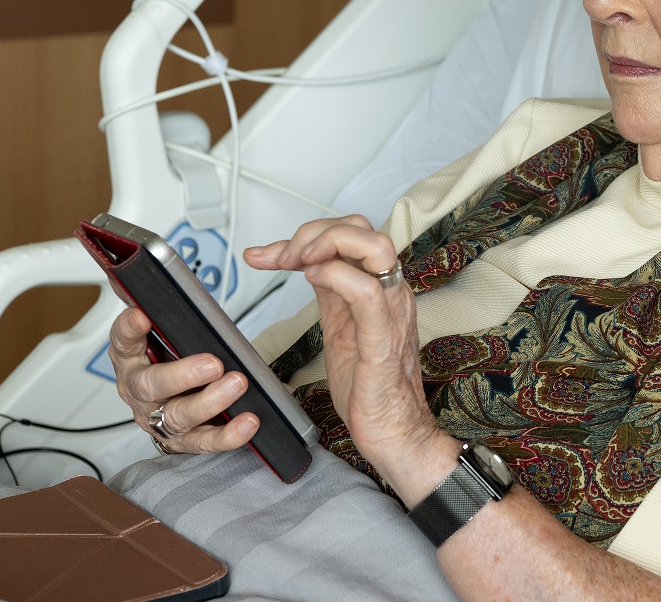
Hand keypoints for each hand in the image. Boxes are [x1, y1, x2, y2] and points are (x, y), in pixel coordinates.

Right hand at [108, 305, 259, 453]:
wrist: (174, 402)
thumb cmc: (168, 357)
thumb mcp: (161, 328)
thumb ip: (157, 302)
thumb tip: (140, 259)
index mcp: (130, 357)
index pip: (123, 340)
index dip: (129, 330)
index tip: (141, 315)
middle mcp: (140, 390)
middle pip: (151, 385)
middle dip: (182, 374)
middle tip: (212, 363)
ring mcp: (160, 418)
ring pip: (178, 416)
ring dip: (210, 402)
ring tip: (236, 384)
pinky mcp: (184, 440)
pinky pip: (205, 441)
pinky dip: (228, 435)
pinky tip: (248, 421)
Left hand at [245, 216, 456, 502]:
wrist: (393, 432)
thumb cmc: (370, 388)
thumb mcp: (341, 329)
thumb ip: (330, 294)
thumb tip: (307, 265)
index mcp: (380, 289)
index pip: (350, 234)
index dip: (305, 234)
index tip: (267, 254)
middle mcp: (390, 293)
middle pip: (362, 229)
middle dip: (312, 232)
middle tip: (281, 258)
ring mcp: (390, 313)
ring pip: (373, 246)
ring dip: (326, 243)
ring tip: (296, 261)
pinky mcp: (382, 340)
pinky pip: (367, 291)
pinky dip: (335, 274)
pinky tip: (311, 279)